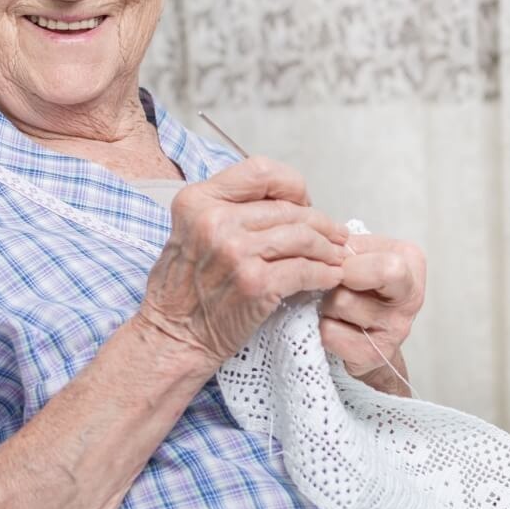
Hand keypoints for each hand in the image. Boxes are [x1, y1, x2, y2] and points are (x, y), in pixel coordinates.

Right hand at [136, 156, 350, 375]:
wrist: (172, 337)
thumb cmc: (182, 291)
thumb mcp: (190, 231)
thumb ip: (228, 210)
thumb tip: (285, 204)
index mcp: (198, 200)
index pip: (260, 171)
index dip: (291, 185)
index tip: (302, 203)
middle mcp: (215, 221)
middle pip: (288, 208)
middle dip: (320, 222)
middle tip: (335, 235)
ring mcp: (236, 252)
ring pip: (302, 237)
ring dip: (328, 248)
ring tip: (337, 255)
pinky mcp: (255, 284)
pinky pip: (305, 270)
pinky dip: (325, 274)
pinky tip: (330, 277)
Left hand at [318, 234, 424, 392]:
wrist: (367, 333)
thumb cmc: (362, 287)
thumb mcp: (360, 254)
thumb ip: (344, 244)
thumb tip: (319, 245)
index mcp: (411, 264)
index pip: (377, 258)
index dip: (345, 258)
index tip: (338, 264)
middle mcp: (411, 298)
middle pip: (356, 276)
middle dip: (337, 278)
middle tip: (336, 285)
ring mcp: (396, 330)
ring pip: (339, 302)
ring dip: (326, 303)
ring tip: (337, 307)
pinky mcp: (375, 355)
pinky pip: (330, 332)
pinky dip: (324, 327)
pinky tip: (338, 326)